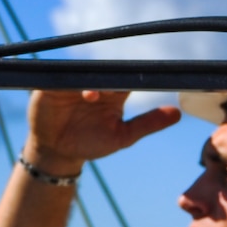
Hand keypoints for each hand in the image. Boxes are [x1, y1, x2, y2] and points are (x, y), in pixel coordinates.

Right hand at [25, 90, 179, 173]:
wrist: (59, 153)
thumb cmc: (90, 143)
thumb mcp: (122, 136)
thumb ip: (147, 124)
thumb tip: (177, 114)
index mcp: (112, 92)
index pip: (125, 76)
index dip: (133, 76)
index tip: (144, 79)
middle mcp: (92, 84)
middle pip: (102, 72)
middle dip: (109, 78)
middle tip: (117, 88)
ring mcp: (71, 84)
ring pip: (81, 75)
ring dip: (89, 83)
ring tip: (96, 96)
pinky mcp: (49, 88)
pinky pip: (58, 80)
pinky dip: (68, 86)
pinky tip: (76, 96)